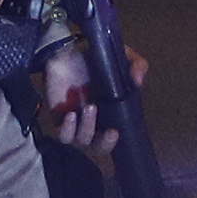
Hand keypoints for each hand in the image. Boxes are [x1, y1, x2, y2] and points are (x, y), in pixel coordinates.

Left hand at [35, 40, 149, 151]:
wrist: (67, 49)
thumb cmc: (94, 57)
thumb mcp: (121, 57)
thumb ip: (136, 64)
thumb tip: (138, 81)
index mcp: (108, 115)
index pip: (110, 140)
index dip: (112, 143)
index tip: (116, 132)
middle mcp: (92, 122)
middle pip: (96, 148)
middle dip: (103, 144)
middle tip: (110, 131)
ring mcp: (74, 122)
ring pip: (80, 142)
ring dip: (87, 129)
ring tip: (89, 108)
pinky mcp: (57, 117)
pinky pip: (61, 134)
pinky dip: (67, 129)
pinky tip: (71, 115)